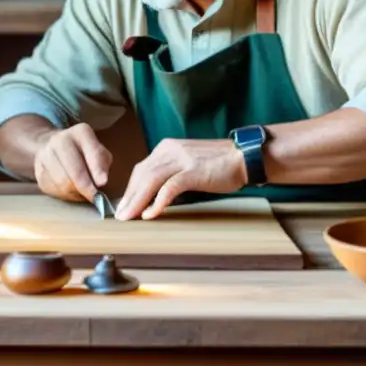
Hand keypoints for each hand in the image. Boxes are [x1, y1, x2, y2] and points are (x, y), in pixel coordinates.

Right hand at [33, 123, 112, 202]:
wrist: (51, 146)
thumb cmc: (83, 152)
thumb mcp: (99, 152)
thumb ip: (102, 165)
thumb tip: (100, 182)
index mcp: (80, 132)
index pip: (92, 152)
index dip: (98, 170)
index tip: (103, 183)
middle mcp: (59, 140)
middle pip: (74, 171)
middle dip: (86, 188)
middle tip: (95, 197)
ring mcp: (45, 156)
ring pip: (63, 184)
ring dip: (76, 193)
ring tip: (83, 193)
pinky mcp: (38, 173)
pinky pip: (54, 190)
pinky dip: (65, 195)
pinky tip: (70, 190)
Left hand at [115, 138, 247, 219]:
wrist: (245, 157)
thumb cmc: (219, 164)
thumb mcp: (188, 163)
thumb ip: (171, 172)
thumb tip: (153, 193)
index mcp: (166, 148)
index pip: (141, 169)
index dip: (130, 189)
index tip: (124, 205)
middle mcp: (169, 150)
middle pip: (141, 175)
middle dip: (129, 197)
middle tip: (120, 216)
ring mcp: (181, 159)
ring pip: (150, 181)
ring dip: (137, 201)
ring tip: (129, 217)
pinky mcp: (193, 171)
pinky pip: (169, 188)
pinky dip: (158, 202)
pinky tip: (150, 214)